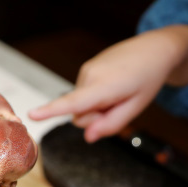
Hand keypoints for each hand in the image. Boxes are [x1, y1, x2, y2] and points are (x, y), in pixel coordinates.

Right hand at [27, 24, 187, 141]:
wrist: (154, 49)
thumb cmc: (148, 79)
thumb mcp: (136, 107)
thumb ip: (111, 124)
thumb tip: (88, 137)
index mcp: (105, 86)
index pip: (74, 102)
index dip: (52, 110)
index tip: (32, 114)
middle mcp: (90, 76)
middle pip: (79, 114)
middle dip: (95, 118)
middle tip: (119, 107)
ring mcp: (86, 70)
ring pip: (81, 105)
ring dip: (97, 106)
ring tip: (119, 93)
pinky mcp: (87, 68)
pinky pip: (84, 94)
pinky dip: (96, 97)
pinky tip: (114, 87)